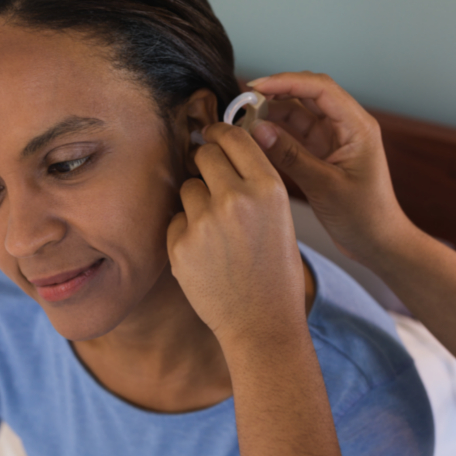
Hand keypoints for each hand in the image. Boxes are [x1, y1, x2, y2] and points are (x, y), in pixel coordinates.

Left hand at [166, 123, 305, 347]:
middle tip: (209, 177)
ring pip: (187, 187)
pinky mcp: (180, 244)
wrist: (262, 323)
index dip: (219, 132)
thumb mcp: (280, 216)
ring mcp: (205, 222)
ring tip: (215, 229)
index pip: (233, 136)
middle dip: (204, 161)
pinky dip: (185, 230)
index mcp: (268, 188)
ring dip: (196, 199)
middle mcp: (236, 198)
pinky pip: (176, 219)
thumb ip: (253, 180)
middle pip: (204, 154)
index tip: (212, 135)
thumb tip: (220, 147)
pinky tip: (204, 252)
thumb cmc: (274, 271)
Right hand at [248, 71, 410, 264]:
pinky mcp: (321, 154)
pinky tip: (255, 137)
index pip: (320, 88)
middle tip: (243, 101)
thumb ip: (290, 156)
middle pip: (307, 95)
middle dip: (275, 94)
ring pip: (298, 114)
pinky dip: (275, 133)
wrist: (377, 243)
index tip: (256, 87)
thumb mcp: (324, 185)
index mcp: (357, 126)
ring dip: (272, 113)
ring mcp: (332, 140)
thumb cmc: (363, 216)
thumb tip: (257, 130)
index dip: (286, 82)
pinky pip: (294, 134)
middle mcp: (345, 127)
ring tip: (243, 119)